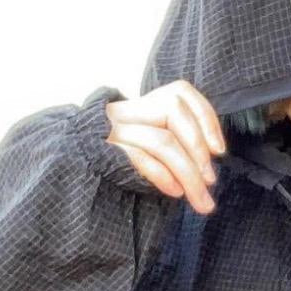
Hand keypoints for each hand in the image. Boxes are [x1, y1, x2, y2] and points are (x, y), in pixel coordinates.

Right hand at [105, 80, 227, 214]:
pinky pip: (141, 158)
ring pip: (162, 140)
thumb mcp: (148, 144)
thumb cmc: (118, 162)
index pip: (180, 92)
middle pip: (173, 111)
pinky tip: (175, 192)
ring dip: (188, 173)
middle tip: (210, 180)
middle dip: (199, 148)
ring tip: (200, 198)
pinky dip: (163, 176)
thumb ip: (174, 144)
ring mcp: (114, 130)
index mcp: (142, 106)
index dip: (205, 117)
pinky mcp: (105, 151)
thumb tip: (207, 166)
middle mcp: (128, 112)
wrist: (72, 167)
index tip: (219, 149)